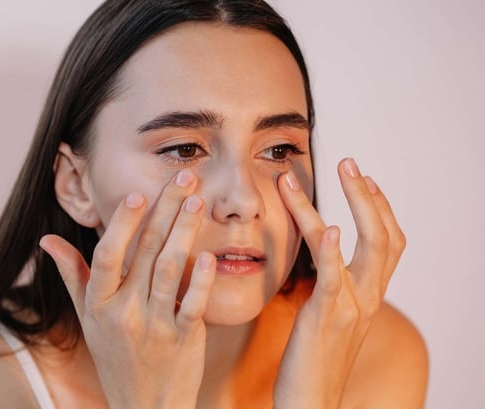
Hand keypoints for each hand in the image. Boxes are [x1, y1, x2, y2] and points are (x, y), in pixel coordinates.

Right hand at [40, 169, 215, 408]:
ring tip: (198, 201)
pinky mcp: (182, 339)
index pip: (107, 255)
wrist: (144, 406)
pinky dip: (199, 280)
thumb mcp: (88, 318)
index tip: (137, 192)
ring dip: (184, 232)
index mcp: (100, 303)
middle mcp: (124, 311)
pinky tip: (208, 254)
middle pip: (144, 250)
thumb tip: (46, 242)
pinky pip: (191, 305)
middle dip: (165, 209)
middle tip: (185, 177)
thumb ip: (72, 276)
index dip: (121, 223)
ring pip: (168, 269)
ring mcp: (154, 326)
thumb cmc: (115, 355)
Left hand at [273, 158, 405, 408]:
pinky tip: (331, 227)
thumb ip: (334, 287)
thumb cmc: (312, 360)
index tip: (363, 179)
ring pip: (362, 245)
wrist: (310, 403)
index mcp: (368, 295)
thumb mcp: (330, 317)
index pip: (387, 243)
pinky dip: (334, 251)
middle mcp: (368, 297)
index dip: (379, 208)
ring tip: (335, 172)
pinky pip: (335, 279)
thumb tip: (324, 257)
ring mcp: (351, 306)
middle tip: (350, 163)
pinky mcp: (326, 317)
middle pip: (384, 236)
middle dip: (368, 195)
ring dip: (350, 203)